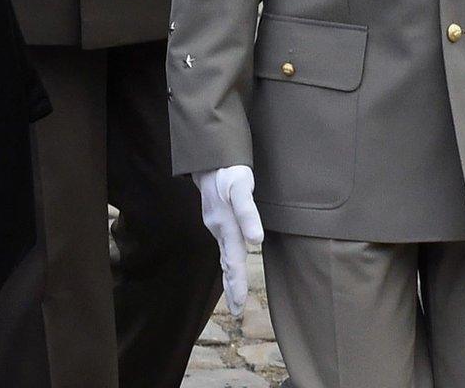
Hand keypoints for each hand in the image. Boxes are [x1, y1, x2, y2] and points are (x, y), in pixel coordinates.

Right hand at [194, 165, 263, 314]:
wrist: (208, 155)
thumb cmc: (228, 170)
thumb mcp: (240, 186)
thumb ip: (247, 212)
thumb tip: (256, 241)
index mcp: (224, 225)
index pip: (233, 260)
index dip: (237, 282)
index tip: (240, 303)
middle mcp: (218, 227)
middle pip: (227, 262)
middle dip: (232, 287)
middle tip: (237, 310)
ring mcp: (215, 223)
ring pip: (224, 254)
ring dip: (230, 277)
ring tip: (235, 297)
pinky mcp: (216, 218)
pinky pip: (223, 243)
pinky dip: (227, 260)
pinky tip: (230, 265)